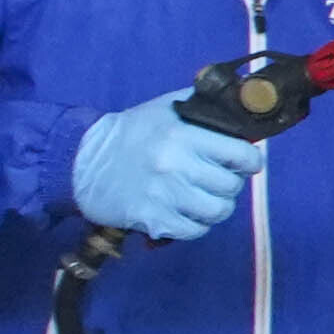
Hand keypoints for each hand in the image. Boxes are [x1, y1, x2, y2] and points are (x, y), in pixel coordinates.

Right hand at [68, 100, 253, 240]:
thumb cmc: (132, 133)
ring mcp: (164, 196)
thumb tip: (244, 102)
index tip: (246, 162)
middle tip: (220, 178)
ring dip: (217, 205)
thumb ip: (205, 107)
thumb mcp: (167, 109)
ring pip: (218, 211)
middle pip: (231, 186)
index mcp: (182, 134)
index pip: (240, 154)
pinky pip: (195, 231)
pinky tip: (187, 210)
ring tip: (205, 196)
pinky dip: (197, 223)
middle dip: (231, 183)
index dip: (249, 160)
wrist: (83, 162)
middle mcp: (175, 165)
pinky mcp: (153, 220)